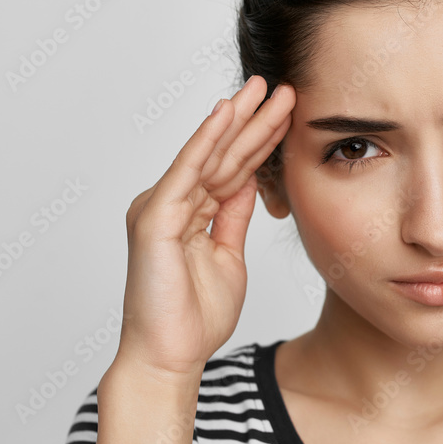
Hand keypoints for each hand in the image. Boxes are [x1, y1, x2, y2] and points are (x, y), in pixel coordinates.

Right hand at [116, 75, 295, 377]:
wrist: (169, 356)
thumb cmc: (193, 316)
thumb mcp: (228, 256)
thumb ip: (233, 217)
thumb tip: (250, 185)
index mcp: (189, 213)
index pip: (232, 168)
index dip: (260, 140)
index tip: (288, 114)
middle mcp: (171, 203)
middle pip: (222, 154)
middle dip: (253, 120)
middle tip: (281, 86)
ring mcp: (160, 207)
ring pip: (208, 155)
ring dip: (238, 120)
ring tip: (264, 88)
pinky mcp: (154, 217)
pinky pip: (187, 171)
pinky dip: (207, 140)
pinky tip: (227, 114)